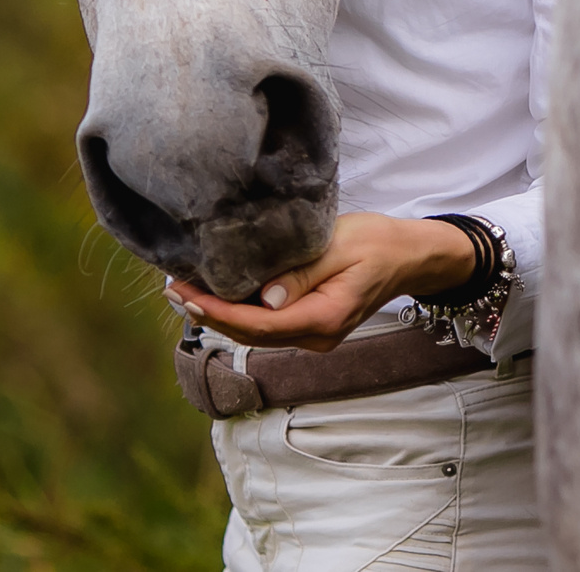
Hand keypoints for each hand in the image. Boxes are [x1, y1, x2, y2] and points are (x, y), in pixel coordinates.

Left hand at [166, 212, 476, 352]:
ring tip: (182, 291)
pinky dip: (238, 311)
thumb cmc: (377, 242)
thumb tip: (265, 298)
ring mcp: (313, 335)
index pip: (258, 323)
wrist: (408, 254)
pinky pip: (267, 325)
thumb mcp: (340, 247)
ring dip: (218, 314)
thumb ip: (302, 273)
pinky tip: (216, 294)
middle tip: (172, 289)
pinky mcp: (310, 324)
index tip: (186, 293)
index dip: (217, 311)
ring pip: (256, 332)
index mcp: (324, 318)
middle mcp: (317, 336)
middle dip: (208, 313)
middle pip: (251, 333)